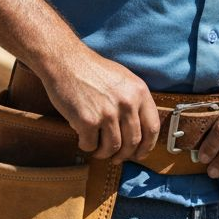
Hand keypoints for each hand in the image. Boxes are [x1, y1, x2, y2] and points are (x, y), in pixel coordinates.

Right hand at [38, 51, 159, 162]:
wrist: (65, 61)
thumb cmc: (92, 70)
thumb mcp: (123, 79)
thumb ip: (134, 101)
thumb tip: (140, 130)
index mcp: (139, 92)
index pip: (152, 128)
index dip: (147, 146)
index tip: (140, 153)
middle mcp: (127, 103)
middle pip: (133, 142)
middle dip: (124, 154)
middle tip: (116, 157)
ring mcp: (108, 113)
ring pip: (112, 148)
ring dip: (104, 153)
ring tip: (97, 148)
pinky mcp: (88, 121)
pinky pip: (91, 145)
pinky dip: (86, 146)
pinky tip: (83, 138)